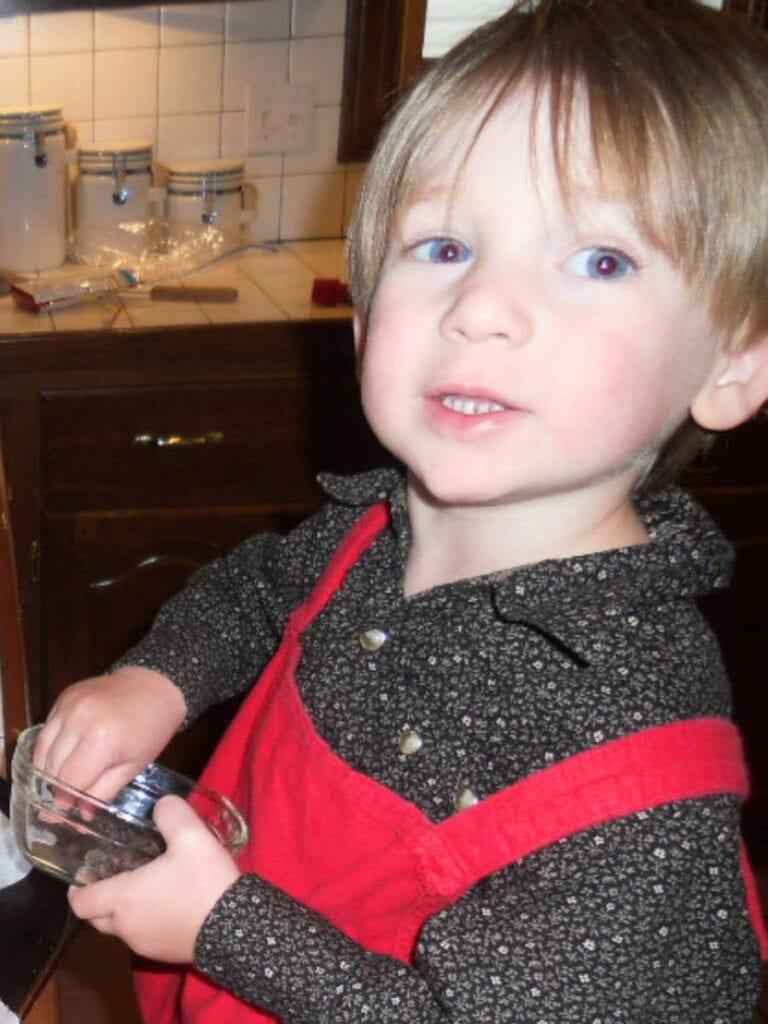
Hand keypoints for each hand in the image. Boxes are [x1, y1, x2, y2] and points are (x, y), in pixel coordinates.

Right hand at [34, 666, 186, 803]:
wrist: (154, 687)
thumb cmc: (151, 729)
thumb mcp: (134, 767)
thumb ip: (103, 793)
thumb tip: (80, 818)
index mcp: (102, 739)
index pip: (69, 780)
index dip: (65, 800)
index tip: (67, 813)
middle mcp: (80, 719)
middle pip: (52, 767)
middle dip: (56, 789)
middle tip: (63, 803)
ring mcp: (69, 706)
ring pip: (43, 750)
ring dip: (48, 770)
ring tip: (60, 782)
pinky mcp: (64, 698)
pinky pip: (46, 731)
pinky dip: (49, 748)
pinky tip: (60, 759)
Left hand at [68, 795, 240, 962]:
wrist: (237, 928)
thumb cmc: (204, 882)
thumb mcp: (192, 835)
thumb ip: (171, 812)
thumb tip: (161, 805)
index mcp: (123, 898)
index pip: (80, 902)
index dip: (78, 886)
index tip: (87, 869)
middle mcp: (126, 927)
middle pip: (96, 917)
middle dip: (99, 897)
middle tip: (115, 873)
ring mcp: (144, 945)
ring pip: (120, 928)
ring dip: (124, 910)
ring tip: (145, 884)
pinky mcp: (164, 954)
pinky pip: (142, 936)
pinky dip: (144, 921)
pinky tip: (167, 902)